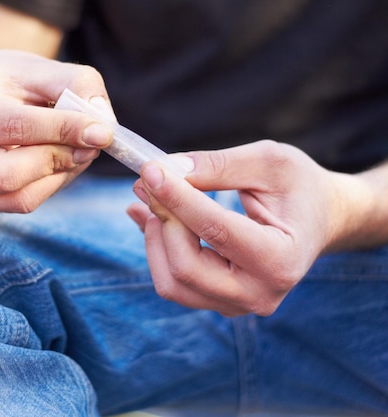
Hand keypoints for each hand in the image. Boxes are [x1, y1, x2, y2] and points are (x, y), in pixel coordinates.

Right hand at [0, 50, 112, 211]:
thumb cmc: (5, 83)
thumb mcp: (37, 68)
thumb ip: (74, 84)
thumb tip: (102, 123)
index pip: (13, 128)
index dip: (63, 130)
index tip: (102, 131)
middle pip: (9, 175)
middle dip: (59, 159)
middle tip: (91, 142)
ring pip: (21, 197)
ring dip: (60, 174)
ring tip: (77, 148)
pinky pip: (24, 203)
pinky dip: (52, 184)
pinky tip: (60, 161)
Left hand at [128, 140, 346, 315]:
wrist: (318, 219)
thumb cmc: (299, 187)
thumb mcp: (270, 162)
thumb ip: (219, 166)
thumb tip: (166, 170)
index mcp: (282, 259)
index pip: (216, 231)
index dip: (177, 199)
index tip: (150, 171)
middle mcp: (259, 294)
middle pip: (185, 268)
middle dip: (163, 220)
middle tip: (150, 182)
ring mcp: (236, 305)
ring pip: (171, 282)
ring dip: (153, 237)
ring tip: (151, 198)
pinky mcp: (217, 302)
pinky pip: (172, 282)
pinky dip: (155, 247)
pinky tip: (150, 215)